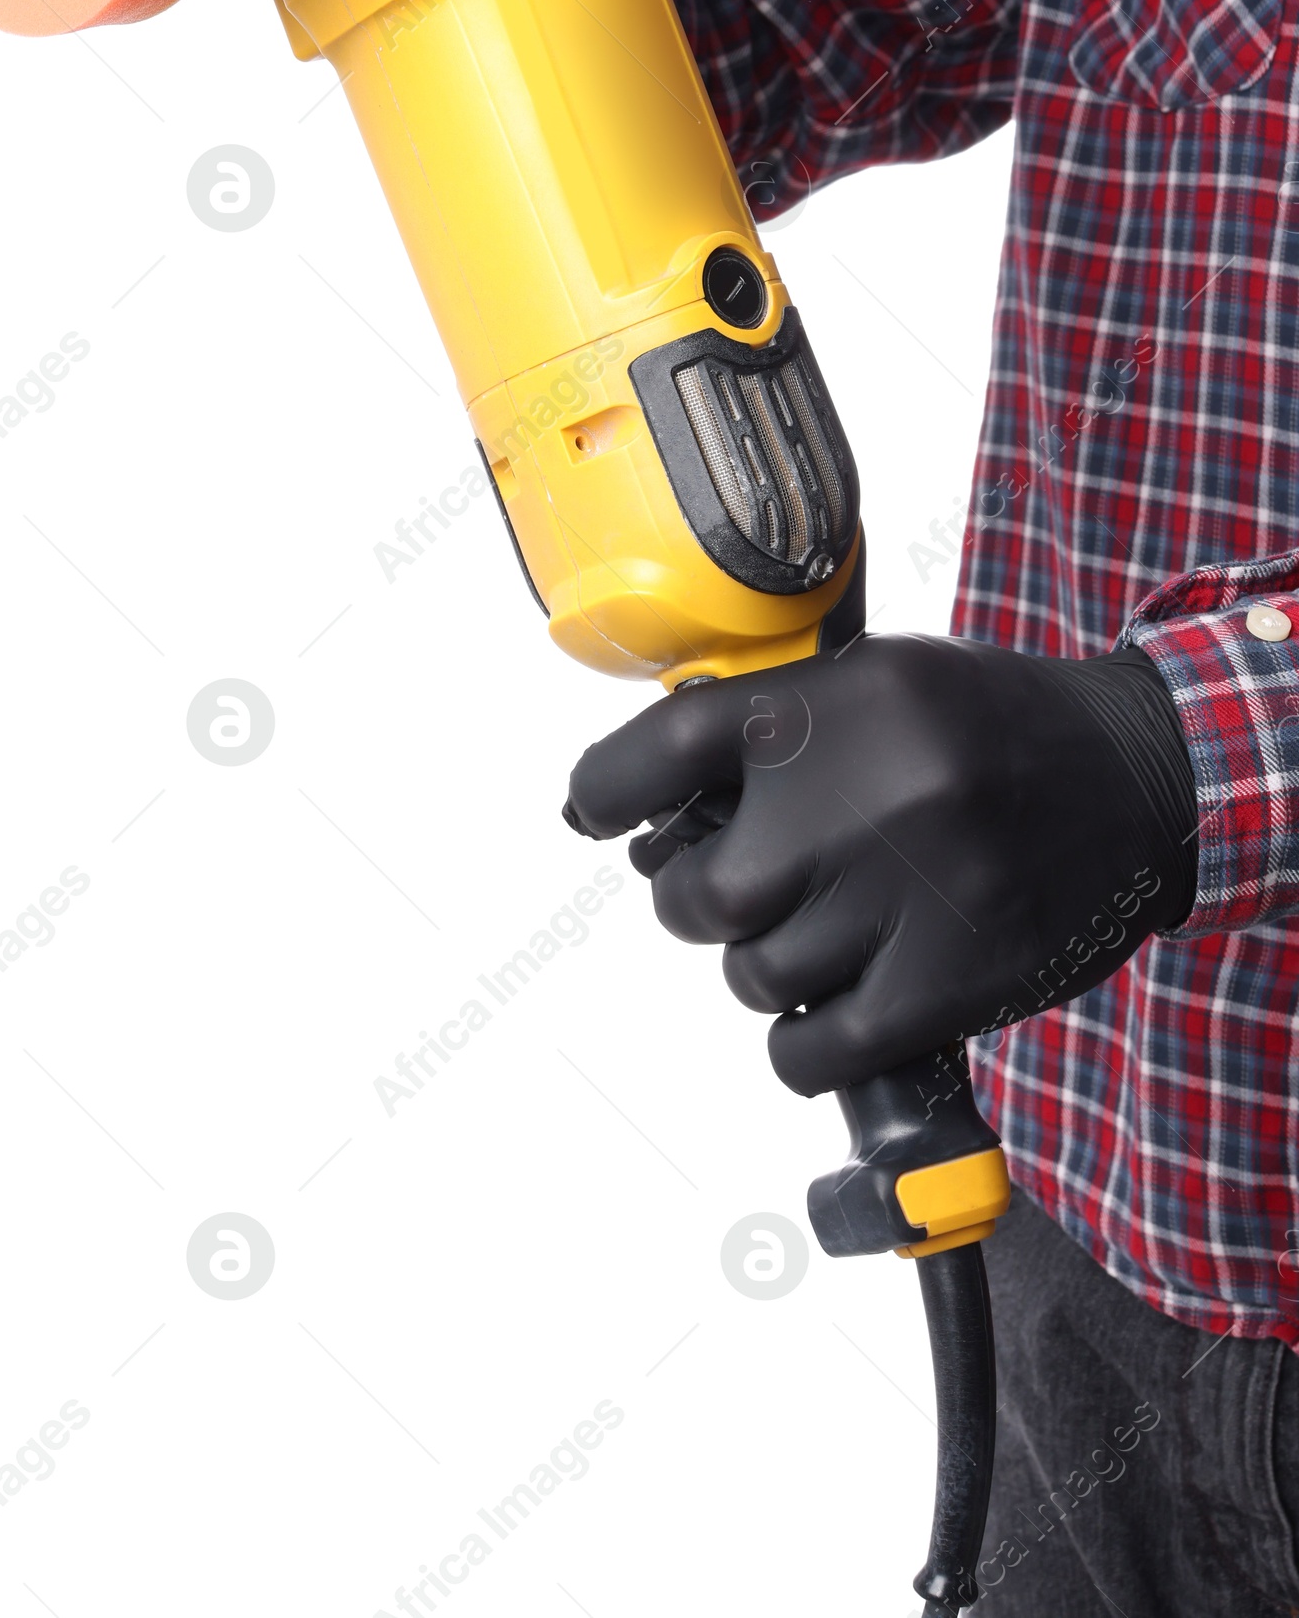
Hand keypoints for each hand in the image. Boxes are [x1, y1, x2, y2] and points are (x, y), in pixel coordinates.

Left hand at [563, 635, 1198, 1094]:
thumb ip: (773, 727)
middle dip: (698, 901)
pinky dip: (803, 1039)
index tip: (591, 811)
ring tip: (819, 930)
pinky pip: (813, 1048)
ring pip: (755, 974)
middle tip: (737, 886)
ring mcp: (906, 896)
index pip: (663, 749)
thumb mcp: (876, 682)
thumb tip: (652, 797)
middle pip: (700, 894)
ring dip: (766, 964)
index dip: (603, 789)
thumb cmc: (987, 729)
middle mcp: (862, 796)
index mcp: (833, 705)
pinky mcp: (949, 982)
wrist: (1138, 778)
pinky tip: (833, 1002)